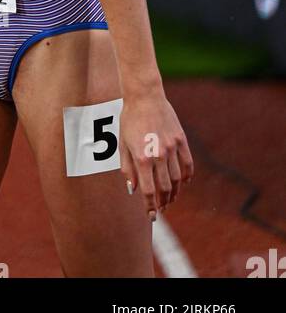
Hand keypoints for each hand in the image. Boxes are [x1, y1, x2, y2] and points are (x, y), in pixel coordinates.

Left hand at [121, 91, 193, 220]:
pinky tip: (184, 182)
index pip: (149, 191)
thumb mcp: (123, 144)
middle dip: (163, 202)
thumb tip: (133, 190)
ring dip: (175, 192)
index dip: (150, 206)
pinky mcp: (181, 140)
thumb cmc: (129, 119)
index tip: (152, 216)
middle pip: (165, 188)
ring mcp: (172, 147)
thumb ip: (127, 168)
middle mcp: (158, 155)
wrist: (144, 96)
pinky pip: (188, 164)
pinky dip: (187, 176)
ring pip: (177, 179)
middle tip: (162, 208)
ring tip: (171, 198)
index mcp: (142, 158)